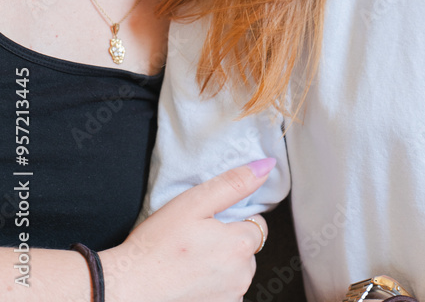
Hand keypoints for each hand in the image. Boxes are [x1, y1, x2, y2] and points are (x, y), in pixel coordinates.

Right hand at [102, 159, 274, 301]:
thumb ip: (233, 184)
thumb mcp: (193, 202)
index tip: (210, 222)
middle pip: (247, 250)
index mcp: (240, 245)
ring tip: (188, 261)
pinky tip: (188, 281)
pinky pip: (223, 293)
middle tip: (196, 240)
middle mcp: (241, 277)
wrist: (127, 289)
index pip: (257, 223)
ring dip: (220, 266)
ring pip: (235, 273)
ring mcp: (229, 299)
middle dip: (228, 242)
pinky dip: (211, 286)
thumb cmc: (156, 246)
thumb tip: (266, 166)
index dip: (234, 218)